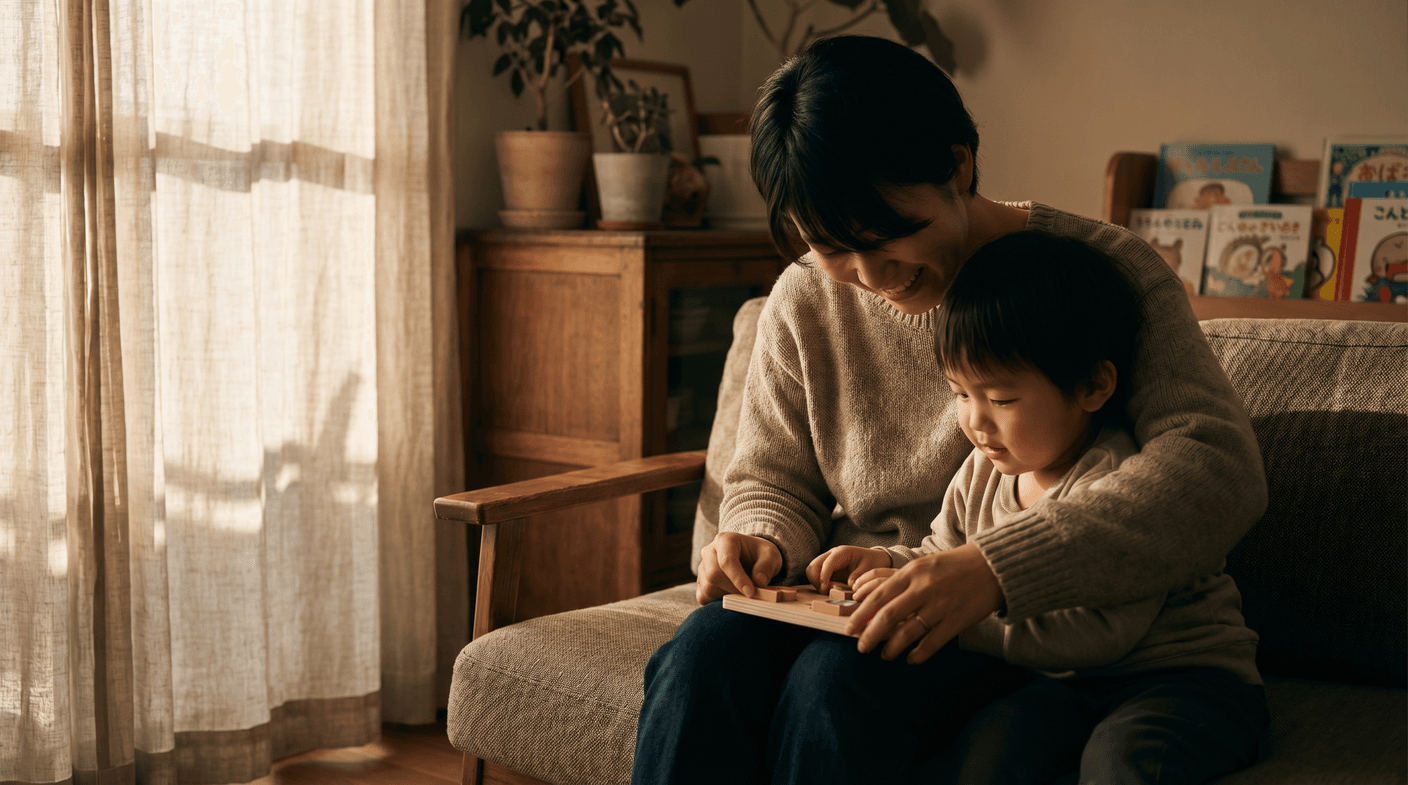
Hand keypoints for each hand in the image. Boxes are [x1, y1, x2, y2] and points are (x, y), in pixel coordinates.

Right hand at [696, 532, 783, 603]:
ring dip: (727, 595)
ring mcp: (702, 566)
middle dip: (733, 589)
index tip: (751, 593)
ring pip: (707, 588)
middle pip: (714, 575)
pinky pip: (703, 596)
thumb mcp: (771, 555)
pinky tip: (730, 595)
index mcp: (725, 540)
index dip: (738, 579)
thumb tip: (759, 582)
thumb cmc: (759, 554)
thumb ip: (767, 566)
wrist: (750, 556)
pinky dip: (717, 601)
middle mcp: (709, 551)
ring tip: (742, 591)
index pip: (727, 561)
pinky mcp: (700, 581)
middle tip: (750, 594)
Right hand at [806, 546, 891, 592]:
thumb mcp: (869, 569)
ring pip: (811, 570)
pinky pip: (816, 575)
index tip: (824, 589)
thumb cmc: (872, 562)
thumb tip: (849, 585)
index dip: (824, 576)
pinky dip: (818, 583)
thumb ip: (859, 576)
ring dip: (816, 582)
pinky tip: (828, 590)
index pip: (827, 562)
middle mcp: (832, 554)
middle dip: (816, 580)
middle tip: (825, 592)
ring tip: (827, 591)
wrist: (874, 559)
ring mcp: (828, 561)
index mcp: (842, 552)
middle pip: (814, 565)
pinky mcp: (827, 569)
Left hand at [844, 543, 1002, 663]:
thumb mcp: (923, 565)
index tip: (849, 628)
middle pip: (887, 616)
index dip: (860, 614)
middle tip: (860, 647)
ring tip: (884, 655)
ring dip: (891, 648)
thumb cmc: (953, 566)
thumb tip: (872, 601)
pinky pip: (931, 643)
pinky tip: (910, 659)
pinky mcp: (957, 620)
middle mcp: (923, 588)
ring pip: (907, 632)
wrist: (993, 565)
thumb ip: (900, 582)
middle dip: (869, 635)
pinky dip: (917, 654)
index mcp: (912, 572)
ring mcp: (941, 605)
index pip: (878, 595)